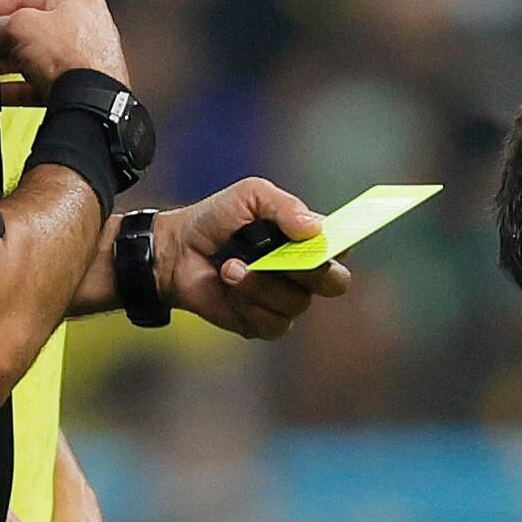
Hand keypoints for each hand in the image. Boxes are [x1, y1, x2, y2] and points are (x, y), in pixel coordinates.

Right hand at [0, 0, 127, 95]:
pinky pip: (40, 86)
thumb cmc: (72, 58)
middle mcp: (84, 29)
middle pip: (31, 30)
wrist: (89, 105)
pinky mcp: (76, 91)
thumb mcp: (21, 28)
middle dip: (1, 38)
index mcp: (77, 2)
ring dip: (8, 64)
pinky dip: (18, 88)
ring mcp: (83, 63)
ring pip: (35, 59)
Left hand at [154, 183, 351, 337]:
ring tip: (231, 267)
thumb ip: (284, 207)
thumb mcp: (250, 197)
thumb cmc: (216, 220)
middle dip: (312, 271)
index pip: (343, 248)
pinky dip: (249, 304)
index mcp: (306, 241)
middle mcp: (302, 274)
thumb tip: (316, 229)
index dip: (343, 246)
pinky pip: (274, 324)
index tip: (330, 242)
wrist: (177, 250)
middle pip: (335, 283)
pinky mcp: (262, 324)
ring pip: (297, 303)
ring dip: (262, 284)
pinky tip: (230, 287)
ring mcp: (284, 301)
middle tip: (285, 259)